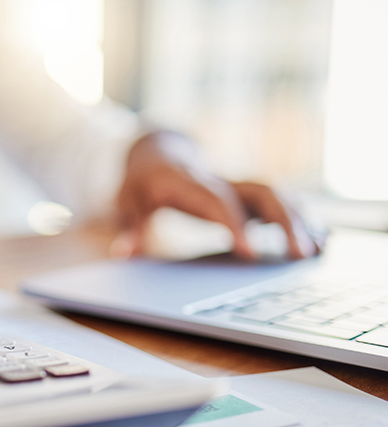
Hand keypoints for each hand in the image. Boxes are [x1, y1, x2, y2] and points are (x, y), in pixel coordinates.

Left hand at [112, 131, 323, 259]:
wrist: (156, 152)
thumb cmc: (141, 182)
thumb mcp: (126, 201)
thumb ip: (130, 226)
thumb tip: (124, 253)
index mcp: (190, 182)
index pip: (218, 201)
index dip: (236, 225)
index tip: (251, 254)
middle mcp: (219, 179)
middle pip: (260, 191)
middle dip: (283, 221)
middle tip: (300, 255)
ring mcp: (235, 182)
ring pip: (275, 194)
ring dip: (299, 220)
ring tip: (318, 251)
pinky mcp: (244, 191)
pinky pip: (278, 200)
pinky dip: (300, 217)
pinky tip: (320, 240)